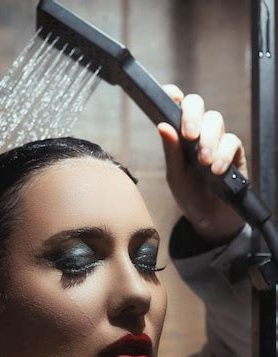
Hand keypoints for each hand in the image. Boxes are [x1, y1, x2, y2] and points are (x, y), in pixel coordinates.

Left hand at [158, 84, 248, 242]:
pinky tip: (216, 170)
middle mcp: (198, 132)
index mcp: (179, 135)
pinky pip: (232, 142)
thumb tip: (162, 126)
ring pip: (215, 121)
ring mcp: (217, 140)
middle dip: (192, 116)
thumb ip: (171, 152)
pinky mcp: (235, 152)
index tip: (171, 98)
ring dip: (208, 139)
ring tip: (204, 162)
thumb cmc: (190, 195)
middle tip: (189, 136)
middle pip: (197, 105)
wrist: (210, 219)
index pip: (176, 106)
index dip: (173, 96)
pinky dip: (223, 154)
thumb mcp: (175, 176)